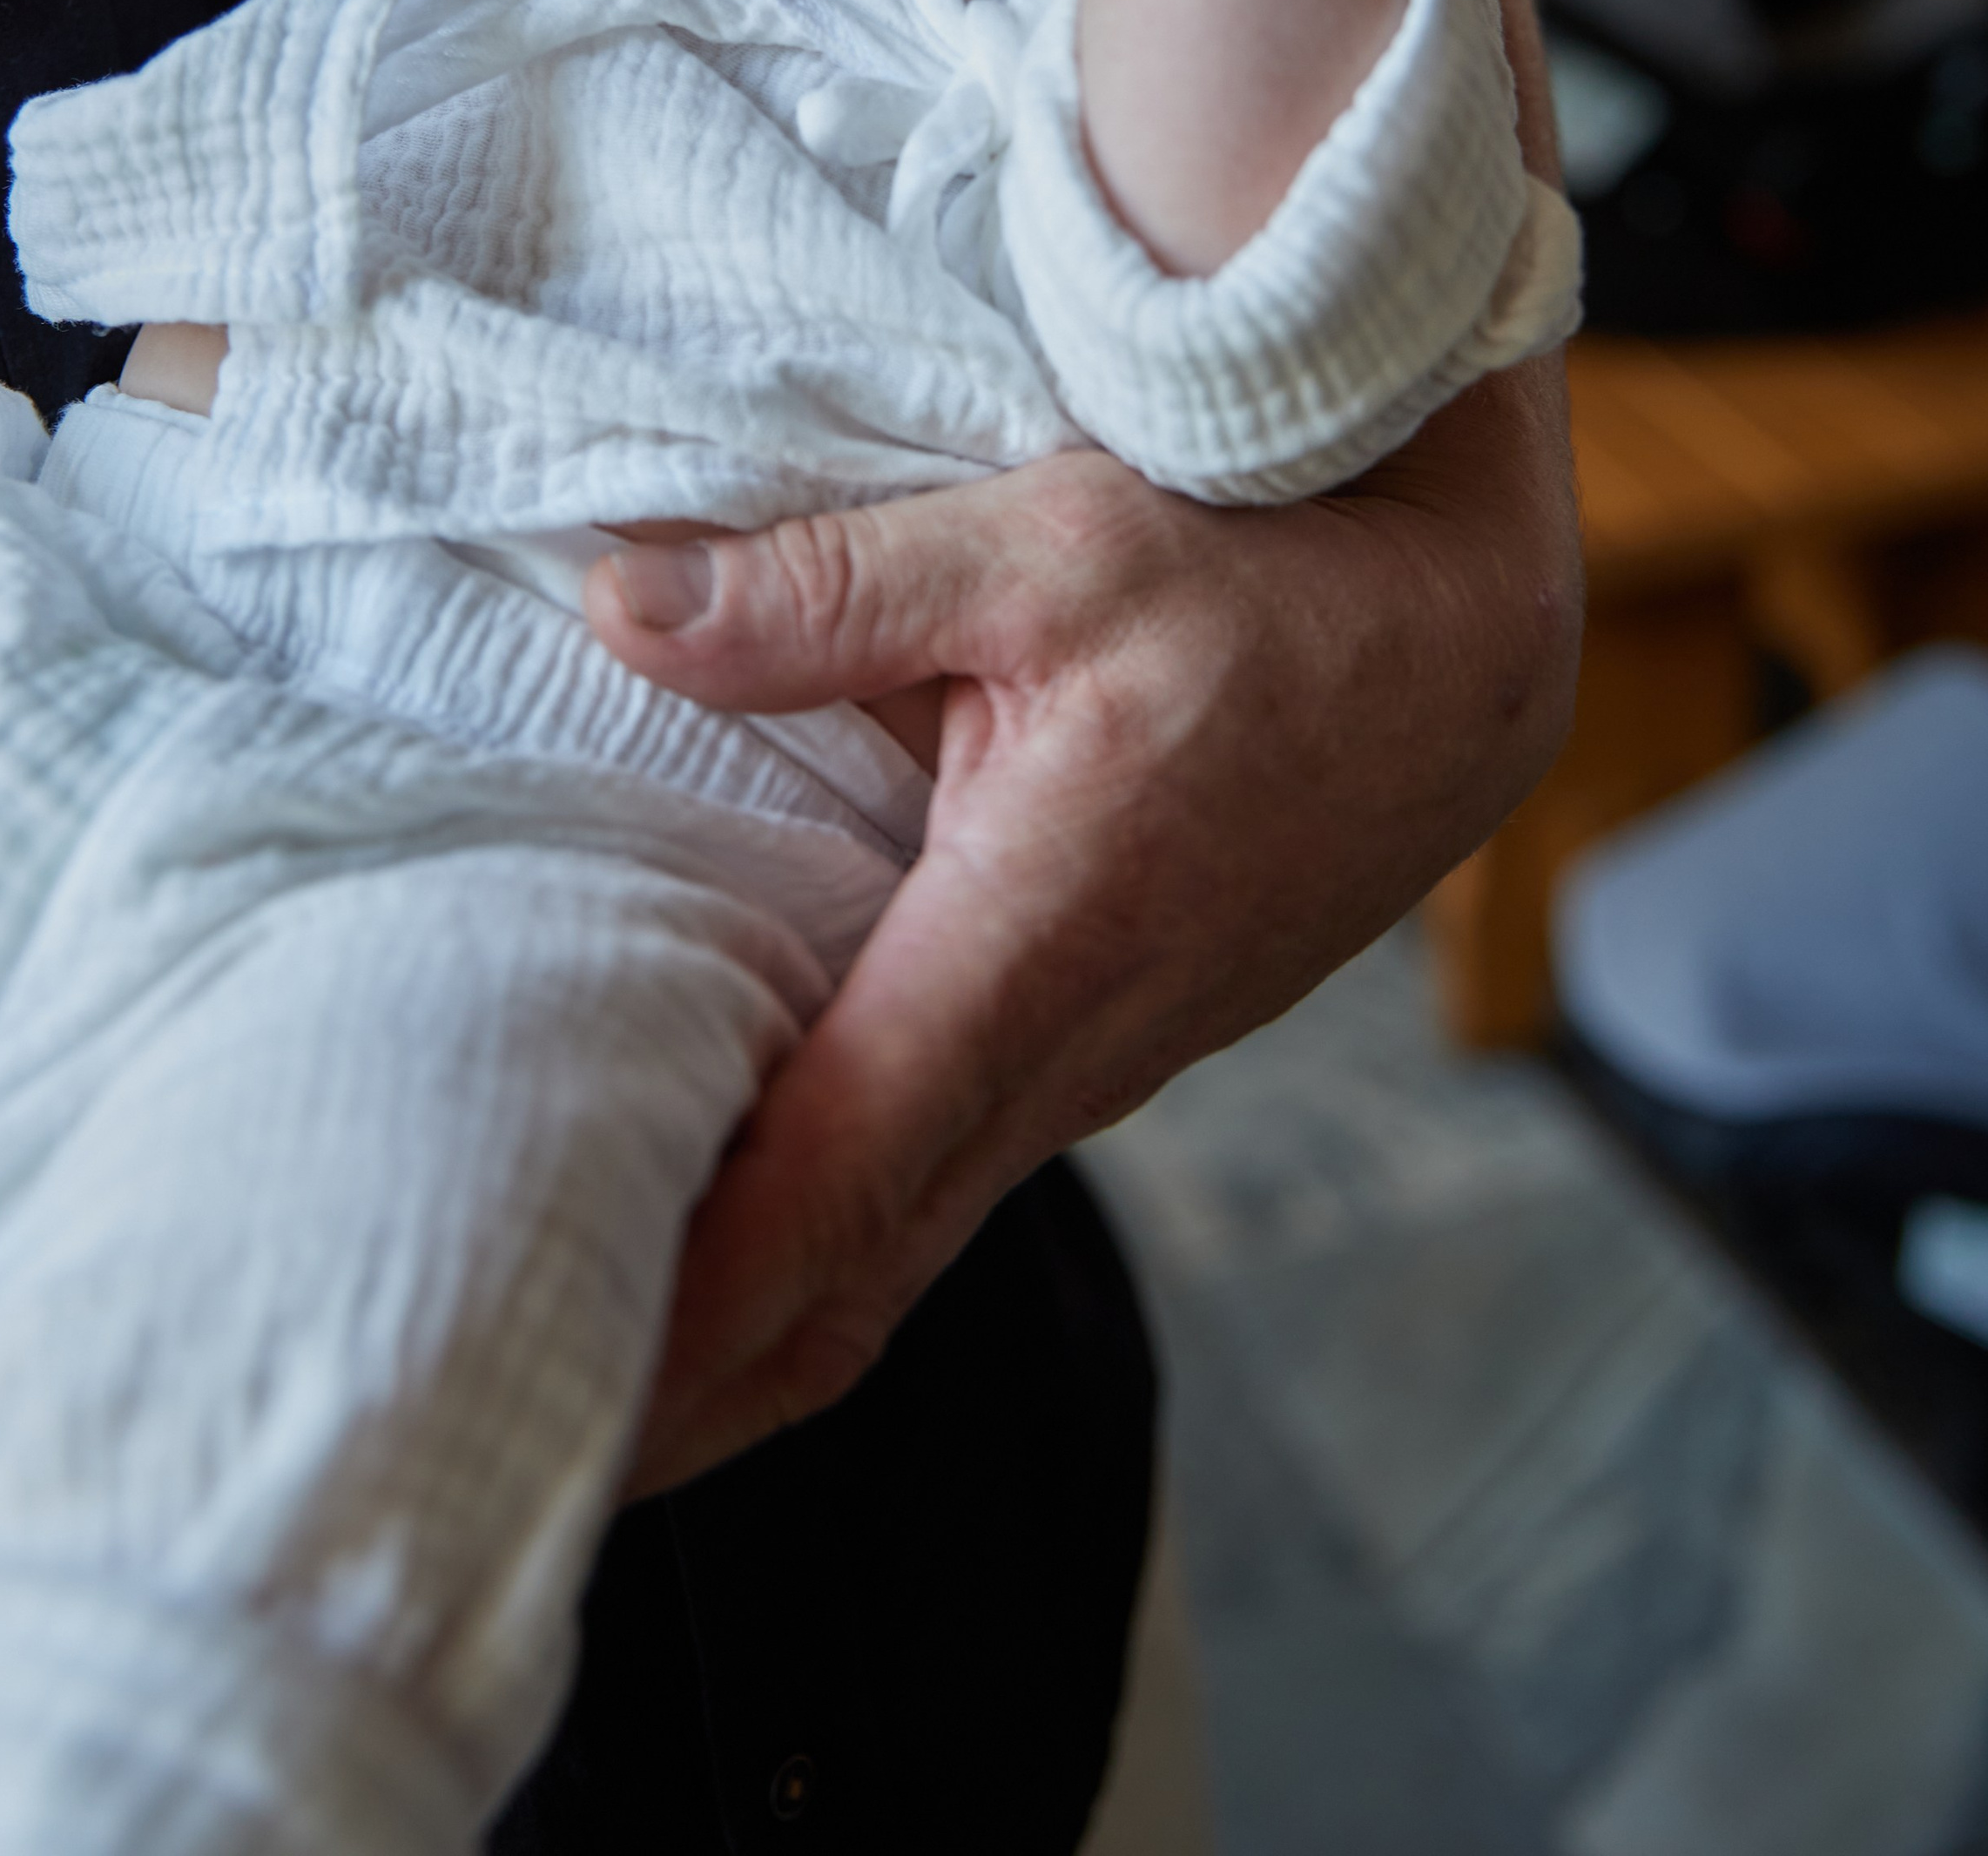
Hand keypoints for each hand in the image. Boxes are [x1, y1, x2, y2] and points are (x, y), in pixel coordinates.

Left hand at [593, 363, 1576, 1494]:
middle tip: (521, 1448)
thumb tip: (619, 608)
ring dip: (756, 1307)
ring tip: (583, 1326)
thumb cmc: (1272, 578)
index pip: (828, 1188)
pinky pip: (952, 1163)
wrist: (1465, 645)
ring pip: (900, 1229)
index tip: (559, 1401)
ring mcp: (1099, 1061)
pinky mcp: (1113, 1035)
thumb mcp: (1049, 541)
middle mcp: (1067, 1050)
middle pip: (848, 1274)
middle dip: (689, 1377)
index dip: (690, 1311)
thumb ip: (826, 591)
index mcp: (1029, 947)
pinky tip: (737, 1193)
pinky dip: (835, 1223)